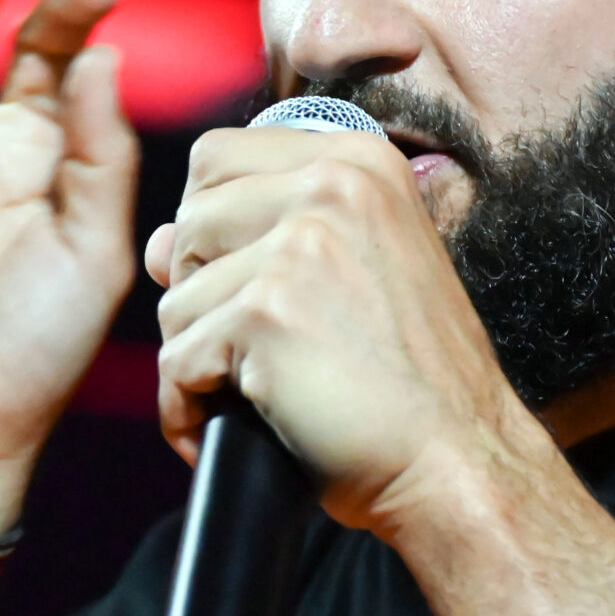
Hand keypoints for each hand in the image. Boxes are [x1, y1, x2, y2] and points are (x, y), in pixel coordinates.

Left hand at [146, 128, 541, 532]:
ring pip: (175, 294)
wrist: (457, 458)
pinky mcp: (266, 311)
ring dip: (198, 355)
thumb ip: (262, 234)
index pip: (217, 157)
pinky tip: (232, 425)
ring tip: (250, 392)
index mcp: (360, 160)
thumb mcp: (357, 270)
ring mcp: (299, 244)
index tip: (251, 281)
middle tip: (252, 347)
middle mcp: (332, 184)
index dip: (213, 224)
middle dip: (200, 290)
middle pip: (187, 220)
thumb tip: (157, 244)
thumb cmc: (412, 378)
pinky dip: (189, 407)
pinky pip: (176, 358)